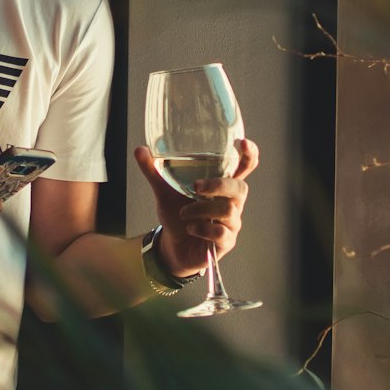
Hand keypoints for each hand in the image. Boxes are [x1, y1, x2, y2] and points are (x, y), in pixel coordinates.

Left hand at [134, 138, 258, 277]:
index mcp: (222, 185)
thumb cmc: (176, 215)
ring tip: (184, 213)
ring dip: (201, 209)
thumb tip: (140, 149)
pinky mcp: (226, 241)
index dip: (249, 155)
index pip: (244, 167)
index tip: (242, 143)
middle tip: (196, 187)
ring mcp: (231, 222)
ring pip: (228, 210)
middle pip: (240, 187)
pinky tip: (190, 228)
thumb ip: (154, 170)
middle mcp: (231, 202)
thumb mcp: (163, 191)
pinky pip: (221, 233)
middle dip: (218, 185)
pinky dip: (202, 229)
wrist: (172, 247)